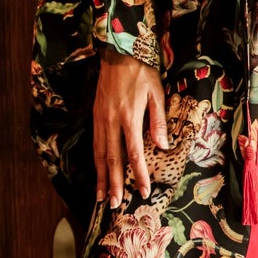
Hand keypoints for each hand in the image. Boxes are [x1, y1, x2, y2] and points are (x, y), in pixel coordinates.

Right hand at [94, 49, 167, 205]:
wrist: (118, 54)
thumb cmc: (142, 72)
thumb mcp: (157, 93)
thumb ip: (159, 121)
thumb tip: (163, 146)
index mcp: (129, 116)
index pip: (134, 152)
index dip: (138, 173)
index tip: (143, 191)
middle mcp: (111, 121)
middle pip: (111, 158)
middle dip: (114, 183)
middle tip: (115, 204)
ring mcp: (100, 119)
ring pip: (99, 154)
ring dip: (101, 177)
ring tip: (102, 196)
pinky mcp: (95, 116)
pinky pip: (94, 144)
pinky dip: (95, 162)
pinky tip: (98, 173)